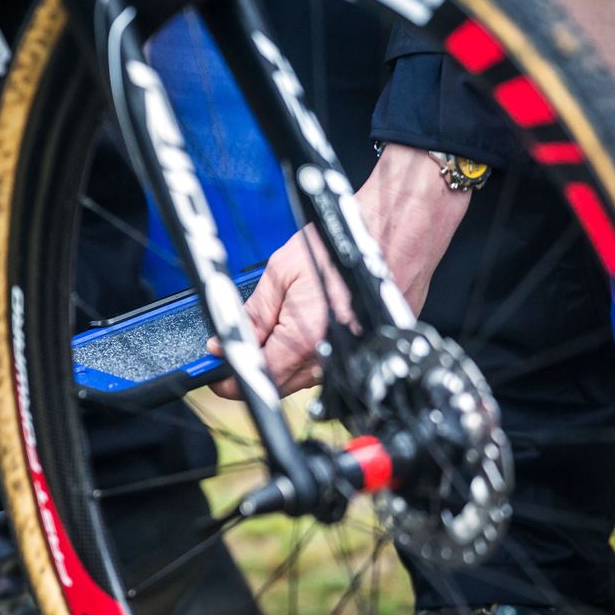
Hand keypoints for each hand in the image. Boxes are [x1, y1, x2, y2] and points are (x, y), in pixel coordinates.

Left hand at [208, 143, 472, 398]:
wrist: (397, 232)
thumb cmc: (343, 246)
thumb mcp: (281, 272)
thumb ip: (252, 314)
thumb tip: (225, 342)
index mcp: (304, 342)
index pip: (258, 377)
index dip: (231, 376)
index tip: (217, 366)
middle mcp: (329, 360)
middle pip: (280, 382)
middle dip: (257, 363)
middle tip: (242, 338)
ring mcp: (350, 359)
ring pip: (303, 374)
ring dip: (283, 356)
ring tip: (282, 318)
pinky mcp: (365, 353)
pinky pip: (328, 363)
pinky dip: (310, 350)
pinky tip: (309, 320)